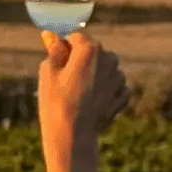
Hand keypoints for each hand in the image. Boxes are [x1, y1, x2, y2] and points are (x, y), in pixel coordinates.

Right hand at [37, 31, 130, 168]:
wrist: (73, 138)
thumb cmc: (55, 103)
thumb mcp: (48, 72)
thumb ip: (53, 49)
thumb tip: (50, 34)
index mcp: (90, 49)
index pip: (76, 37)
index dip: (65, 47)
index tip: (57, 61)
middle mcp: (109, 59)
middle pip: (94, 52)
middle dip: (82, 60)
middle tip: (65, 80)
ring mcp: (119, 79)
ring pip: (106, 69)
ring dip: (95, 75)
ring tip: (78, 95)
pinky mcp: (123, 96)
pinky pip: (113, 86)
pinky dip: (104, 91)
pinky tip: (90, 104)